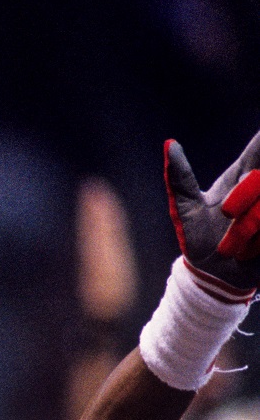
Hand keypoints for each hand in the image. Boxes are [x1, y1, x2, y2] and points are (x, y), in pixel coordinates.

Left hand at [165, 130, 259, 290]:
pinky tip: (249, 251)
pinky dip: (256, 242)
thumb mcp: (185, 209)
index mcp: (244, 172)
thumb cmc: (199, 238)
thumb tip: (169, 144)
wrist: (215, 275)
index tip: (250, 166)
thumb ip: (180, 178)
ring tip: (235, 242)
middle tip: (227, 213)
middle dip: (245, 195)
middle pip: (259, 178)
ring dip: (248, 227)